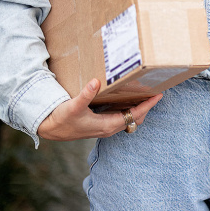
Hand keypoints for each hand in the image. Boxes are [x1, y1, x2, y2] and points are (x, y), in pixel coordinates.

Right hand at [37, 78, 162, 140]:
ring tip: (147, 94)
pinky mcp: (102, 124)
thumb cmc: (62, 119)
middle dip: (147, 106)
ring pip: (130, 119)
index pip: (134, 115)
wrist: (51, 129)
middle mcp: (109, 128)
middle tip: (156, 91)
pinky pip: (122, 117)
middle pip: (136, 118)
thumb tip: (96, 81)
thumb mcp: (73, 106)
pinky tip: (130, 98)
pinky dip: (130, 109)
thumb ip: (85, 95)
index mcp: (106, 125)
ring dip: (140, 108)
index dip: (147, 105)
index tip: (158, 95)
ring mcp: (106, 126)